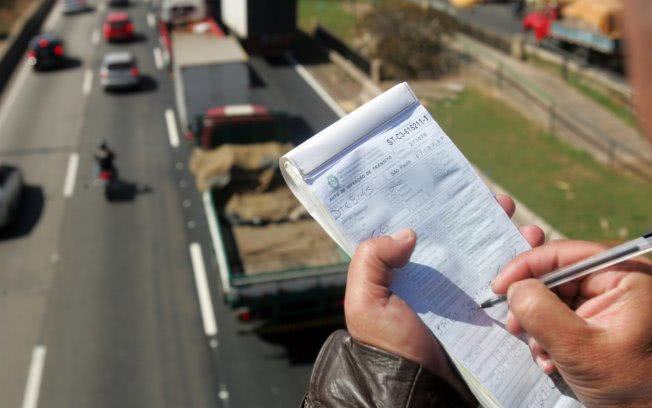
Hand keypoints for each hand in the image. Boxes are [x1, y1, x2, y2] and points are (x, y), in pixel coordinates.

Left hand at [344, 195, 544, 400]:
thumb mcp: (365, 301)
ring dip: (511, 238)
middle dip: (486, 215)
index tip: (464, 185)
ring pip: (491, 258)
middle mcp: (438, 279)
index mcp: (407, 271)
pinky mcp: (488, 316)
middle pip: (465, 238)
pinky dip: (526, 270)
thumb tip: (408, 232)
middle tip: (503, 202)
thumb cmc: (387, 345)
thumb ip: (372, 260)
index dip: (443, 206)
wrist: (416, 390)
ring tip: (527, 229)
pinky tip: (537, 256)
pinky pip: (509, 287)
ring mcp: (465, 296)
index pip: (426, 230)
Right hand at [492, 240, 651, 406]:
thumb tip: (514, 288)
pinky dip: (548, 337)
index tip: (499, 287)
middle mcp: (618, 281)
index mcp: (625, 275)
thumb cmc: (630, 385)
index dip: (526, 266)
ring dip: (538, 326)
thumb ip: (542, 312)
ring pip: (554, 298)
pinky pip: (562, 317)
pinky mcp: (600, 321)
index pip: (564, 254)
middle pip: (556, 276)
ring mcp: (609, 302)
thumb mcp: (579, 348)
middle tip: (515, 325)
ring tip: (541, 353)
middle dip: (531, 303)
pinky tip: (551, 360)